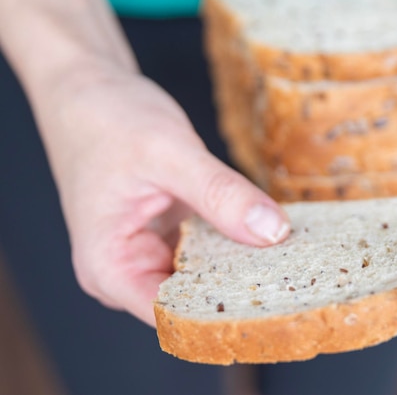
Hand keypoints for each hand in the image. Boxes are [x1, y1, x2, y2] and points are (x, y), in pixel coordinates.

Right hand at [43, 67, 289, 325]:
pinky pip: (209, 249)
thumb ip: (220, 194)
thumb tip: (273, 232)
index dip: (226, 311)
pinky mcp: (169, 235)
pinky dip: (236, 239)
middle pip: (195, 300)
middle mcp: (127, 271)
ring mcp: (150, 253)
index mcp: (110, 268)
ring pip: (207, 275)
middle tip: (297, 268)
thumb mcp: (168, 153)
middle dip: (243, 287)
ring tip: (291, 250)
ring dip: (244, 263)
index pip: (175, 317)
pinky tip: (267, 229)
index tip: (278, 292)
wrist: (89, 89)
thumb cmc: (108, 119)